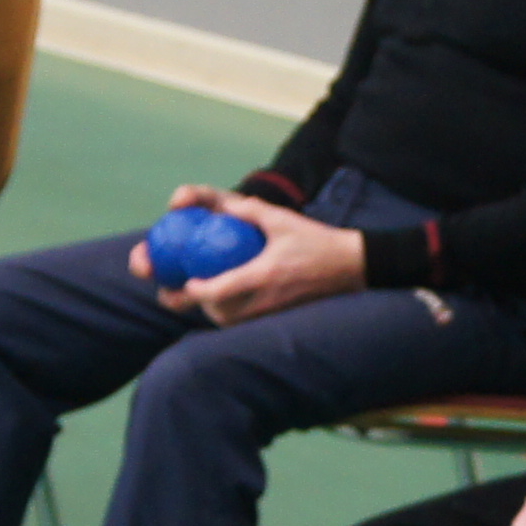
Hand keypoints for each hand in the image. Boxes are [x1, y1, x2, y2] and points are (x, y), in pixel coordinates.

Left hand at [133, 187, 364, 324]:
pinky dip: (228, 313)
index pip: (223, 289)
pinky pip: (245, 321)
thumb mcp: (283, 220)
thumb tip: (223, 205)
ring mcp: (272, 311)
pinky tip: (219, 301)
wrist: (351, 266)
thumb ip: (251, 211)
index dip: (198, 291)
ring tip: (194, 295)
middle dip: (195, 305)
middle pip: (220, 313)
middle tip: (174, 292)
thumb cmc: (317, 241)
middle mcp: (266, 299)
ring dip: (211, 310)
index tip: (184, 284)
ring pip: (231, 320)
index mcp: (264, 275)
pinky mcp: (278, 316)